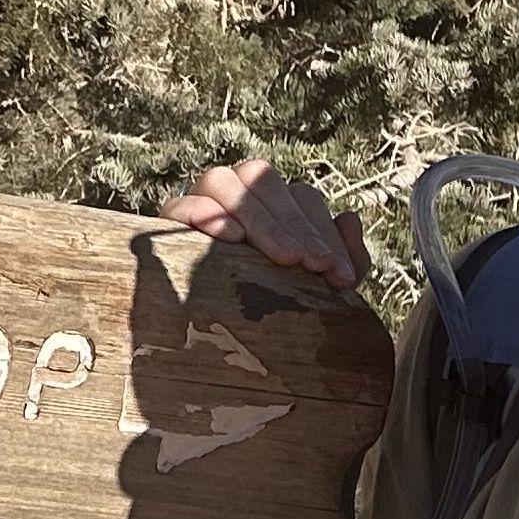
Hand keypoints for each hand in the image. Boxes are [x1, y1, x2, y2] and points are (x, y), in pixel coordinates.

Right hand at [163, 157, 368, 292]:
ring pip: (221, 181)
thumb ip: (347, 257)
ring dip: (254, 216)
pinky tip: (229, 238)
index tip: (338, 275)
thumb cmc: (276, 305)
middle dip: (291, 225)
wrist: (219, 338)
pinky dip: (202, 213)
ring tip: (277, 256)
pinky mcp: (168, 222)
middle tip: (308, 264)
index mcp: (276, 202)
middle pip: (262, 181)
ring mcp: (201, 201)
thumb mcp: (318, 288)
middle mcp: (237, 192)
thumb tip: (350, 219)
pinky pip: (179, 204)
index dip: (323, 234)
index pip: (302, 199)